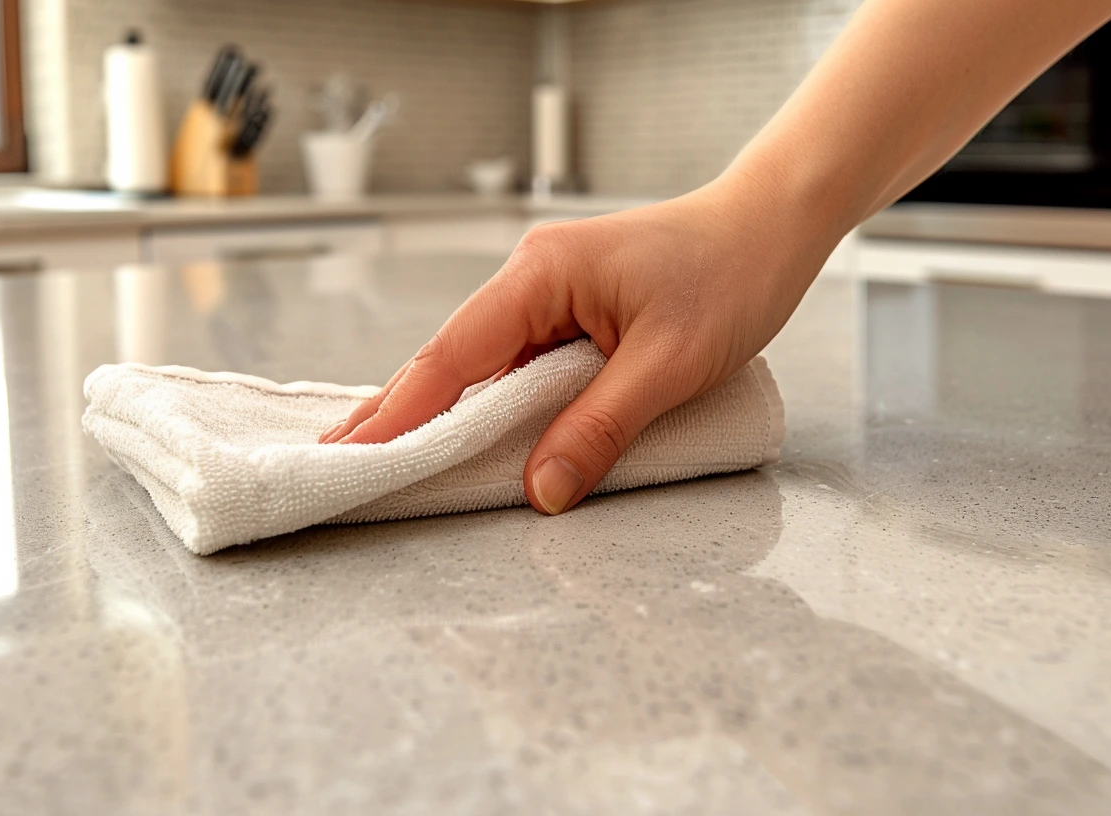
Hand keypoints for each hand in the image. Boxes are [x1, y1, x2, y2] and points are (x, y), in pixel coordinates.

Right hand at [320, 171, 838, 513]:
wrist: (770, 227)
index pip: (453, 354)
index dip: (401, 411)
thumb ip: (600, 428)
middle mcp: (530, 278)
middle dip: (397, 413)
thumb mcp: (669, 365)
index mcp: (541, 275)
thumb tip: (541, 490)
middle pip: (450, 359)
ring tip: (387, 461)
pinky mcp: (569, 312)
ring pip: (482, 366)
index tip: (353, 453)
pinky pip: (516, 366)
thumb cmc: (731, 275)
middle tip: (340, 463)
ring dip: (443, 414)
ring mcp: (547, 294)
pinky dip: (491, 404)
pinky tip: (467, 436)